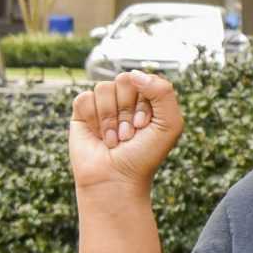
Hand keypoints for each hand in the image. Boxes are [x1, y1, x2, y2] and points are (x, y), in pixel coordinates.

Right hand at [70, 71, 183, 193]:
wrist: (117, 178)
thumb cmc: (146, 154)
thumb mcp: (170, 124)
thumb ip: (163, 92)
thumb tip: (134, 73)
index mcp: (149, 97)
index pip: (145, 80)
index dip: (143, 104)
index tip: (144, 126)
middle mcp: (127, 98)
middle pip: (123, 80)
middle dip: (127, 110)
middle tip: (129, 134)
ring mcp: (104, 104)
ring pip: (103, 88)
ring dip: (110, 118)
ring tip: (115, 138)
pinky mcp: (82, 112)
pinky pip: (84, 98)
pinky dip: (93, 119)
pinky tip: (99, 136)